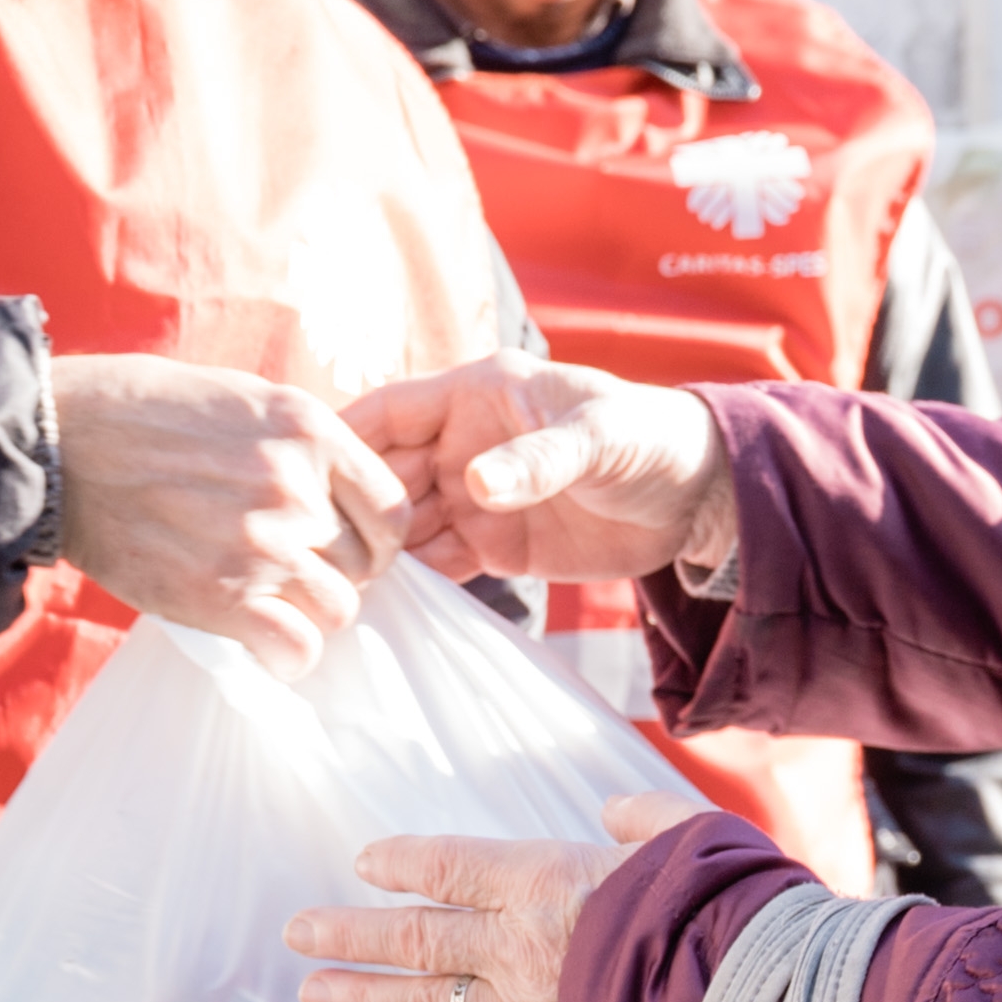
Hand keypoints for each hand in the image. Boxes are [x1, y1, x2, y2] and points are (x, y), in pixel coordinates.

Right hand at [52, 353, 404, 665]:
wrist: (62, 441)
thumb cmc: (143, 413)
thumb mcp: (243, 399)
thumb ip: (298, 446)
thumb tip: (336, 495)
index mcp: (310, 431)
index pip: (391, 511)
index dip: (373, 540)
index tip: (341, 547)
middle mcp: (297, 486)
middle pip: (365, 566)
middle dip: (334, 576)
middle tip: (289, 576)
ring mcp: (263, 543)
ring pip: (336, 610)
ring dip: (307, 616)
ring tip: (268, 604)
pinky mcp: (222, 593)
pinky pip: (296, 648)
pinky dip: (286, 656)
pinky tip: (261, 642)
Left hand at [288, 794, 703, 1001]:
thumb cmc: (731, 910)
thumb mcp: (697, 837)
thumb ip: (646, 822)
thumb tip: (613, 812)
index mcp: (549, 879)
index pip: (451, 868)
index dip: (402, 862)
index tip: (363, 862)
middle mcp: (522, 945)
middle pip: (416, 936)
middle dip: (350, 933)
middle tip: (296, 932)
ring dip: (368, 998)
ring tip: (316, 993)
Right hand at [339, 358, 736, 589]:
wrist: (698, 497)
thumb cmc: (649, 438)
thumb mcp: (597, 438)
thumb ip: (539, 459)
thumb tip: (476, 484)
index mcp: (477, 396)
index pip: (390, 412)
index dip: (346, 440)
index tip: (303, 474)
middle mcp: (463, 444)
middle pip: (384, 475)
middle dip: (352, 509)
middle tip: (321, 551)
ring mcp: (475, 498)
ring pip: (404, 524)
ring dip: (379, 552)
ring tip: (344, 586)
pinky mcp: (495, 545)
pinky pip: (439, 562)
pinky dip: (416, 582)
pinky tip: (389, 606)